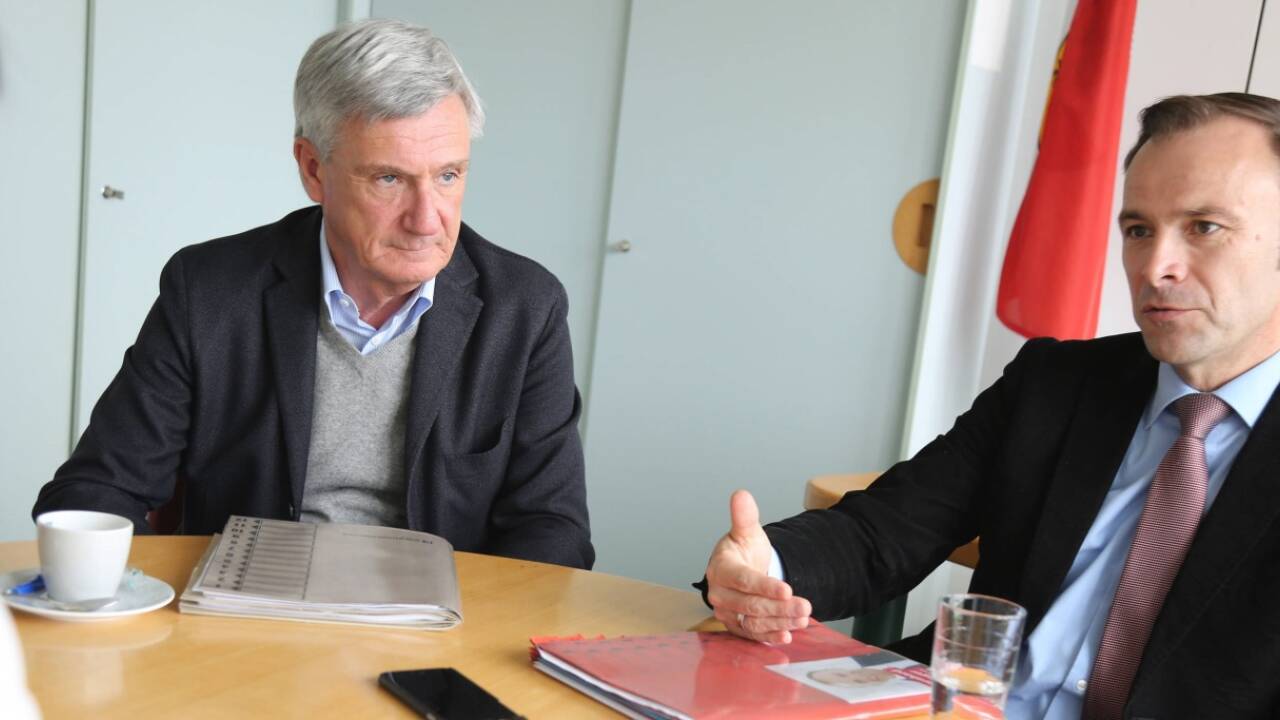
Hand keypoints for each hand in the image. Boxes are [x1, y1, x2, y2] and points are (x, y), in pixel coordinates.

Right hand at [705, 490, 811, 643]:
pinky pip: (752, 634)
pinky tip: (787, 636)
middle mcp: (720, 594)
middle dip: (780, 607)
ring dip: (779, 622)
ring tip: (803, 618)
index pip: (743, 580)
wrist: (740, 569)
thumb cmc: (743, 550)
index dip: (765, 586)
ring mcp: (727, 612)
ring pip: (753, 621)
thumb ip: (744, 516)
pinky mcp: (735, 626)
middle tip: (806, 606)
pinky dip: (769, 636)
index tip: (787, 589)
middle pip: (751, 605)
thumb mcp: (746, 531)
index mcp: (721, 569)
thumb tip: (741, 494)